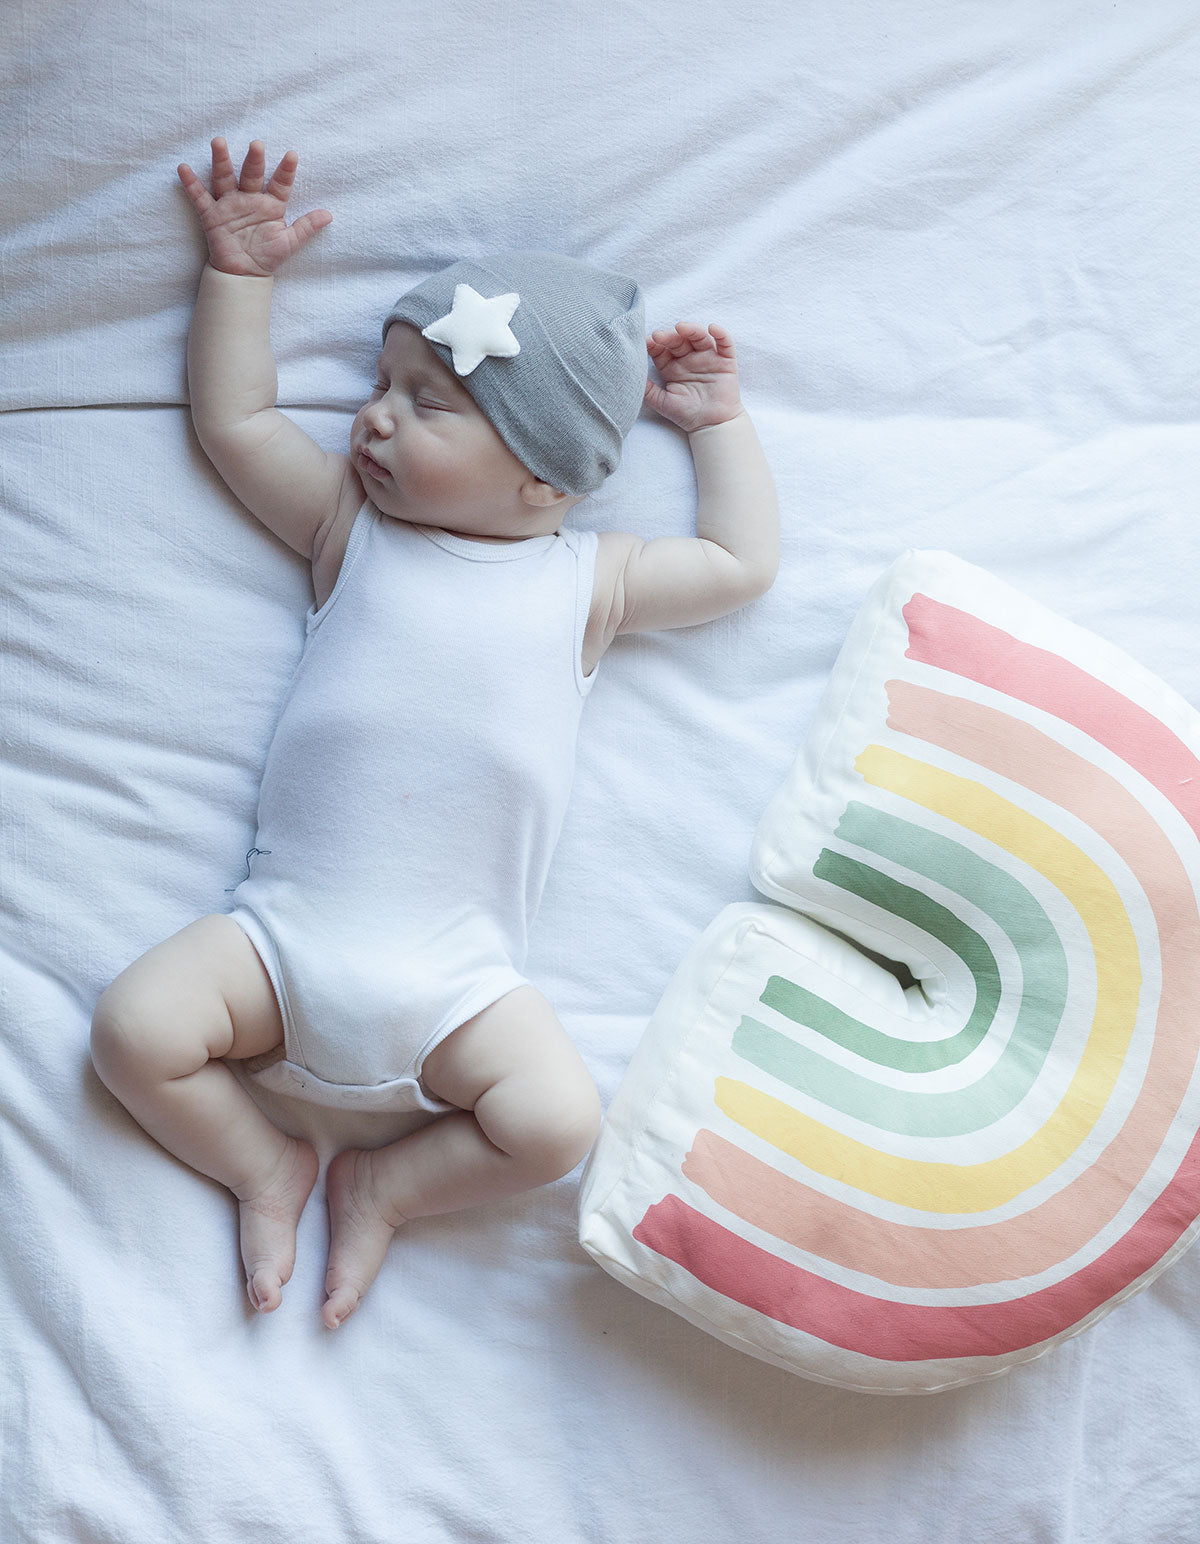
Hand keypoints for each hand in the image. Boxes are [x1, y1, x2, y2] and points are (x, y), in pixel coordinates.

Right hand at [177, 137, 331, 277]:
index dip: (286, 171)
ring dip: (221, 161)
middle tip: (257, 144)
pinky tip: (183, 169)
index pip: (280, 184)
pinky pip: (200, 198)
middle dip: (254, 160)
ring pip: (225, 178)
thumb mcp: (289, 243)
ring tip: (219, 142)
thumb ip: (307, 227)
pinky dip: (191, 184)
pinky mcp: (212, 216)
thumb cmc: (267, 256)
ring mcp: (230, 205)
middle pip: (251, 175)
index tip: (292, 155)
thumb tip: (329, 215)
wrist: (244, 274)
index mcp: (270, 204)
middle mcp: (249, 199)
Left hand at [643, 322, 743, 432]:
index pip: (661, 349)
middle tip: (660, 336)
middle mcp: (688, 359)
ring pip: (699, 337)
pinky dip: (720, 334)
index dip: (654, 344)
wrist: (711, 426)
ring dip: (691, 329)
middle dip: (669, 336)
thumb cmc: (686, 414)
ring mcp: (707, 358)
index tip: (646, 342)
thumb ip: (647, 389)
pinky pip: (724, 343)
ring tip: (681, 327)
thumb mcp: (662, 402)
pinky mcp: (725, 361)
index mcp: (672, 367)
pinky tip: (713, 328)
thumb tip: (628, 376)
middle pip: (678, 340)